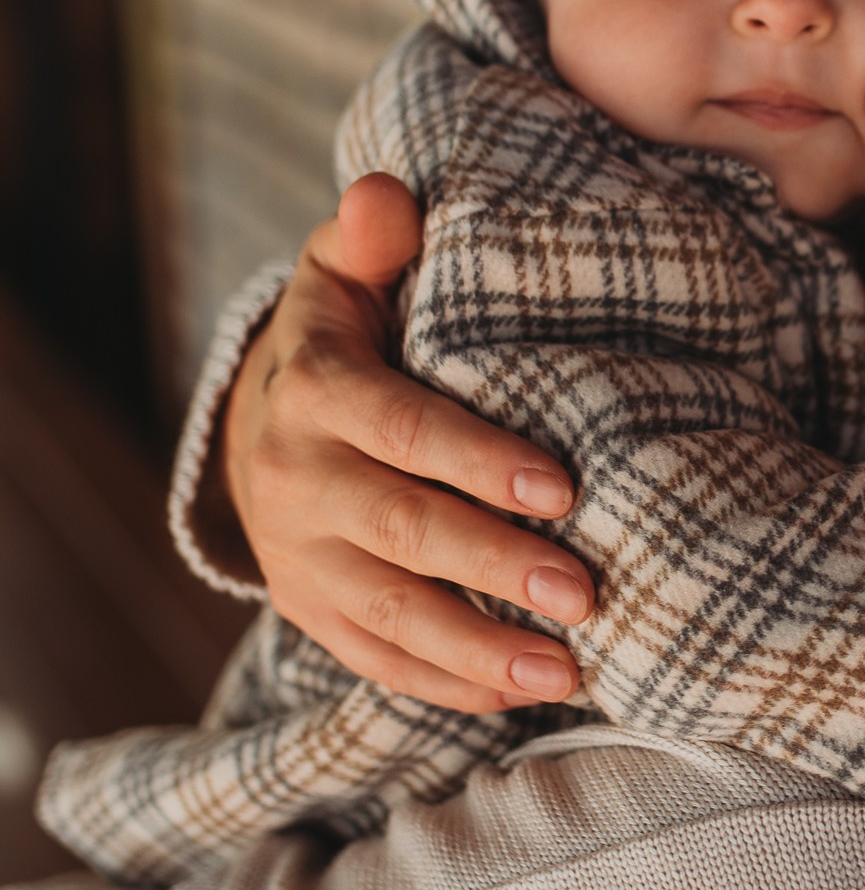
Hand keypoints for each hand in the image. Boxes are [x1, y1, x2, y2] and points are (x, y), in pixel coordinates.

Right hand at [221, 174, 595, 712]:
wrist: (253, 423)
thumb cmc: (341, 335)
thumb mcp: (343, 272)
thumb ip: (371, 237)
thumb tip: (387, 196)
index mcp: (314, 391)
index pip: (399, 428)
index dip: (478, 460)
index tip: (561, 488)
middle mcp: (294, 481)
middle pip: (402, 532)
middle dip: (496, 566)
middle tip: (587, 592)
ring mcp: (299, 557)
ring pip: (390, 614)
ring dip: (480, 649)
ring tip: (567, 668)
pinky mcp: (311, 611)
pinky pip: (377, 660)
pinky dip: (449, 684)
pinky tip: (522, 694)